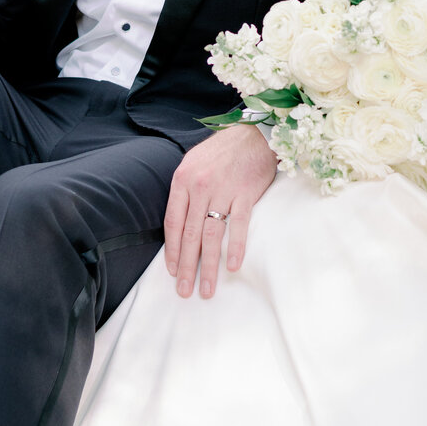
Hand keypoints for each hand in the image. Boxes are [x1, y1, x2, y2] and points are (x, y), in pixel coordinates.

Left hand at [164, 124, 276, 298]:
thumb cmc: (223, 150)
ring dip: (209, 266)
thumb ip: (184, 190)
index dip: (172, 249)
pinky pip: (239, 225)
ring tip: (206, 288)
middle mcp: (200, 186)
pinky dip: (235, 247)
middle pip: (190, 234)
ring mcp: (223, 190)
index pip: (173, 222)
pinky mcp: (246, 193)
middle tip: (185, 291)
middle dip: (187, 266)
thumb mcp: (193, 162)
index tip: (172, 271)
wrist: (254, 134)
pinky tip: (232, 266)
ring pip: (211, 235)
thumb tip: (179, 223)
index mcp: (183, 179)